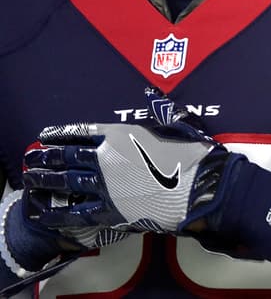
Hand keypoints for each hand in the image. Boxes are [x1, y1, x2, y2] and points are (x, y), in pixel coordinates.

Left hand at [23, 122, 242, 236]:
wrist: (200, 188)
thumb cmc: (192, 155)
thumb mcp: (178, 124)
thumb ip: (161, 111)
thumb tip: (153, 95)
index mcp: (121, 135)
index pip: (82, 131)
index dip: (61, 134)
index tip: (46, 136)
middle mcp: (107, 159)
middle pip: (67, 156)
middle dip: (47, 157)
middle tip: (31, 158)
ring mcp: (105, 186)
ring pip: (66, 182)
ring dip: (46, 181)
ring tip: (31, 179)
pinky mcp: (110, 210)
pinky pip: (76, 213)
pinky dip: (57, 214)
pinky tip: (43, 214)